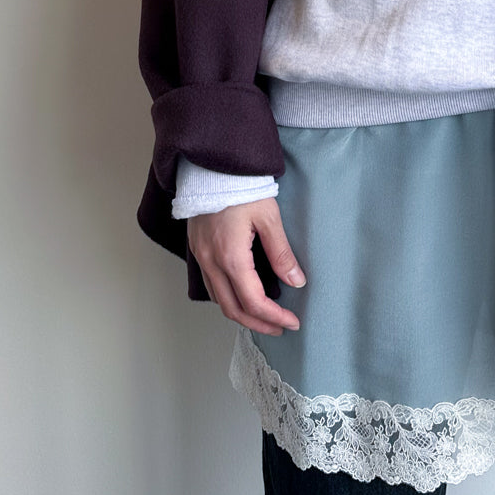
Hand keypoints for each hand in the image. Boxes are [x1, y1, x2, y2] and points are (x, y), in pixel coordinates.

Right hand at [188, 196, 306, 336]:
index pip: (254, 302)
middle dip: (258, 324)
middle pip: (233, 309)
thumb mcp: (269, 217)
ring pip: (218, 300)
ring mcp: (201, 257)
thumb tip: (296, 281)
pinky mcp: (197, 250)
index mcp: (231, 257)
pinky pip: (210, 285)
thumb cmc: (240, 187)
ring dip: (241, 314)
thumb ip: (282, 253)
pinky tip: (242, 295)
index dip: (275, 317)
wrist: (211, 167)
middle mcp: (211, 262)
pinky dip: (227, 298)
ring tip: (264, 316)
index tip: (292, 322)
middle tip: (280, 327)